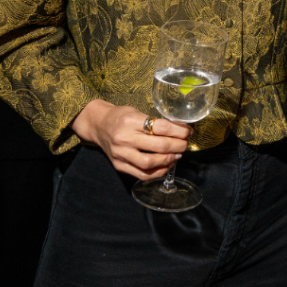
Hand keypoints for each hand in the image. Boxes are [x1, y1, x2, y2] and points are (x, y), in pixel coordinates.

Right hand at [71, 99, 187, 179]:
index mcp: (131, 121)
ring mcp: (121, 154)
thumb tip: (180, 130)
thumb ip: (155, 122)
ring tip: (177, 155)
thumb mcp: (137, 112)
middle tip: (185, 144)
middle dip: (178, 146)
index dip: (179, 131)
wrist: (98, 125)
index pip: (161, 128)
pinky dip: (157, 172)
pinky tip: (166, 165)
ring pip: (150, 163)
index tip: (188, 132)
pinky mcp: (119, 165)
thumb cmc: (120, 116)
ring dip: (168, 160)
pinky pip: (141, 174)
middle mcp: (125, 138)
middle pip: (159, 146)